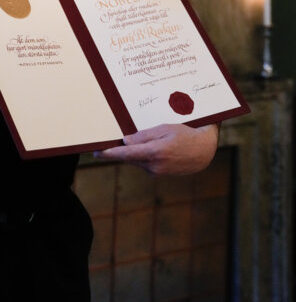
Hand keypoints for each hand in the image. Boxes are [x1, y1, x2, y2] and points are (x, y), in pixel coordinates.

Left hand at [94, 123, 218, 175]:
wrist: (205, 151)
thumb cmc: (187, 134)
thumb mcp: (165, 128)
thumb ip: (144, 136)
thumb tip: (126, 142)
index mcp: (154, 153)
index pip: (125, 154)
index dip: (109, 153)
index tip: (95, 152)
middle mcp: (154, 166)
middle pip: (129, 158)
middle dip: (119, 150)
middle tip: (107, 141)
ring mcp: (157, 171)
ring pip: (137, 160)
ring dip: (134, 151)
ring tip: (140, 138)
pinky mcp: (160, 172)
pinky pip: (146, 162)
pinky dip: (143, 154)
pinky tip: (151, 145)